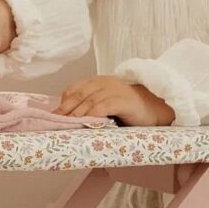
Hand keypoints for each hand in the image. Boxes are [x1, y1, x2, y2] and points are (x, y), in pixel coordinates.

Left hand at [57, 76, 174, 125]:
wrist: (154, 110)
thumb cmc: (126, 111)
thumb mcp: (104, 105)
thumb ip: (88, 107)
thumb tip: (65, 119)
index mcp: (97, 82)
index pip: (74, 89)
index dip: (63, 103)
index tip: (54, 116)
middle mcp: (104, 83)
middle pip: (79, 95)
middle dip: (66, 110)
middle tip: (57, 123)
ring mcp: (115, 90)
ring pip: (90, 100)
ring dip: (77, 114)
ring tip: (69, 125)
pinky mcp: (124, 101)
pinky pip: (104, 106)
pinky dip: (93, 114)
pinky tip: (87, 122)